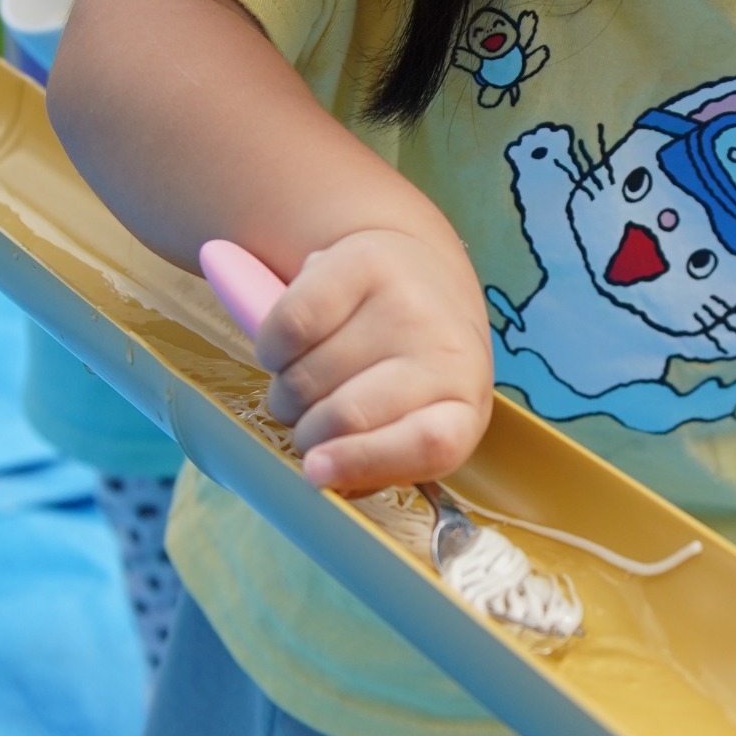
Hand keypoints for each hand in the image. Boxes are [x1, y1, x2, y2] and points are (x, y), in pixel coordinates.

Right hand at [254, 225, 494, 497]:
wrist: (419, 275)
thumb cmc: (408, 372)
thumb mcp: (408, 424)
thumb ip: (374, 459)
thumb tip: (318, 474)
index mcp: (463, 407)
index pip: (428, 443)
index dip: (364, 461)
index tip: (314, 471)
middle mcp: (447, 349)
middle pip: (345, 414)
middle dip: (307, 433)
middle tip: (308, 426)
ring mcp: (407, 301)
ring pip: (306, 377)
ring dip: (287, 394)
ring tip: (305, 384)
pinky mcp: (365, 261)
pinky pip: (288, 327)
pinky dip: (271, 351)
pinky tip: (290, 350)